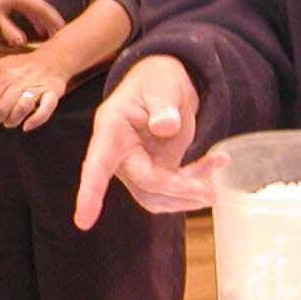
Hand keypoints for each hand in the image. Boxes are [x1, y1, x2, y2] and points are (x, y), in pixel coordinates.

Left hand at [0, 0, 65, 46]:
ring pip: (36, 9)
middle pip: (42, 8)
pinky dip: (35, 18)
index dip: (53, 19)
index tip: (62, 28)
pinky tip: (37, 28)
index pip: (42, 8)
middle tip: (61, 34)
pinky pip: (29, 9)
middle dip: (52, 21)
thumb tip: (22, 42)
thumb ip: (9, 30)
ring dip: (44, 21)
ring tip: (51, 34)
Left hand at [0, 48, 71, 130]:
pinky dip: (36, 120)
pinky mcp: (52, 93)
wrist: (53, 59)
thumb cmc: (24, 65)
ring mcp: (38, 88)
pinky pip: (46, 108)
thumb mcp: (3, 64)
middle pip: (5, 104)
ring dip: (13, 119)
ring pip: (23, 107)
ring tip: (9, 123)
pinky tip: (26, 126)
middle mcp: (21, 81)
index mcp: (7, 75)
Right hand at [73, 56, 223, 226]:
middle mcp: (119, 153)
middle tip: (210, 191)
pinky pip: (173, 189)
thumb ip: (162, 104)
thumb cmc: (156, 79)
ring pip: (157, 196)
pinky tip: (217, 162)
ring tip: (215, 178)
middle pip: (143, 185)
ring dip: (187, 194)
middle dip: (176, 190)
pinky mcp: (156, 170)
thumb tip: (165, 127)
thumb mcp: (161, 84)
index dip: (90, 192)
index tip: (83, 221)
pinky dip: (196, 182)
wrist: (166, 84)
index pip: (98, 164)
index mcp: (111, 129)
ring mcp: (137, 165)